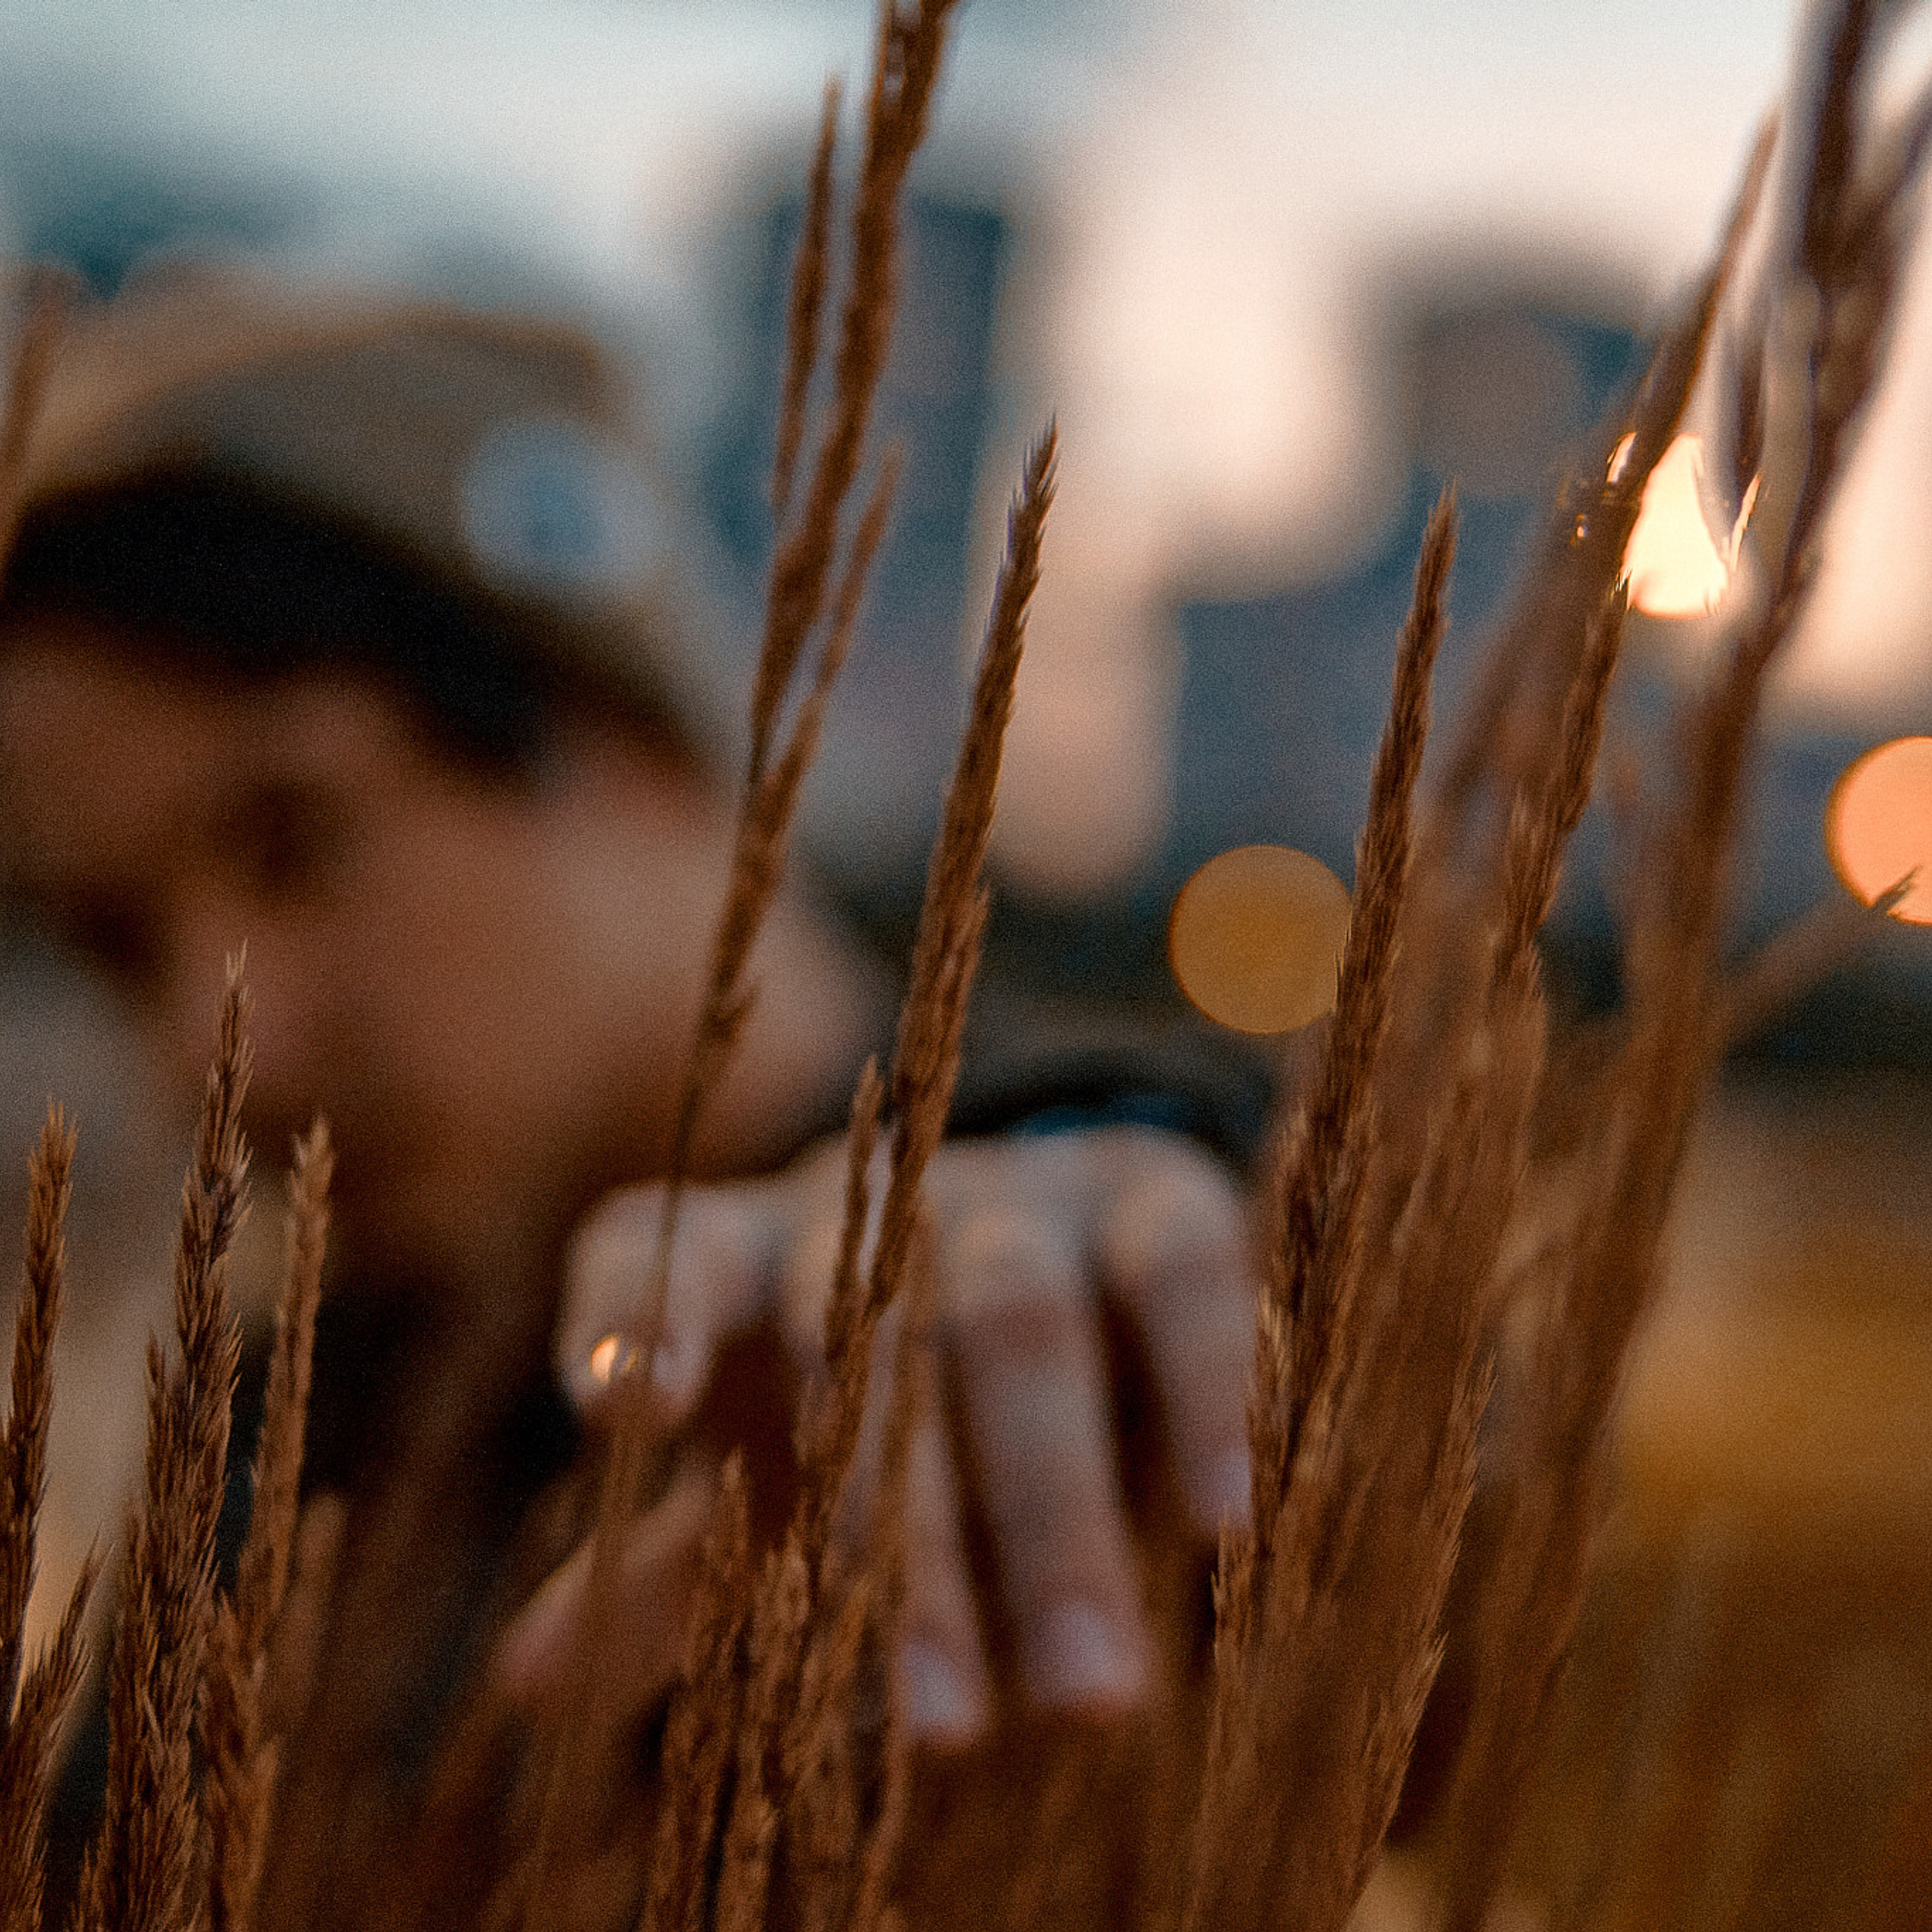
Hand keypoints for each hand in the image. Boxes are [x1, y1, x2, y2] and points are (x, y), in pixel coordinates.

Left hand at [498, 1124, 1257, 1747]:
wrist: (1063, 1250)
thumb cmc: (870, 1395)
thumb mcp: (771, 1473)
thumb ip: (670, 1571)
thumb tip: (521, 1694)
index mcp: (747, 1263)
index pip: (666, 1254)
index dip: (638, 1315)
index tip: (620, 1411)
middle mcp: (870, 1212)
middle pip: (865, 1348)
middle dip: (904, 1541)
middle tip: (944, 1732)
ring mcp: (1016, 1197)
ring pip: (1017, 1326)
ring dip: (1052, 1513)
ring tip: (1090, 1696)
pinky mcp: (1153, 1201)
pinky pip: (1182, 1279)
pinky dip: (1203, 1394)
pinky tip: (1219, 1526)